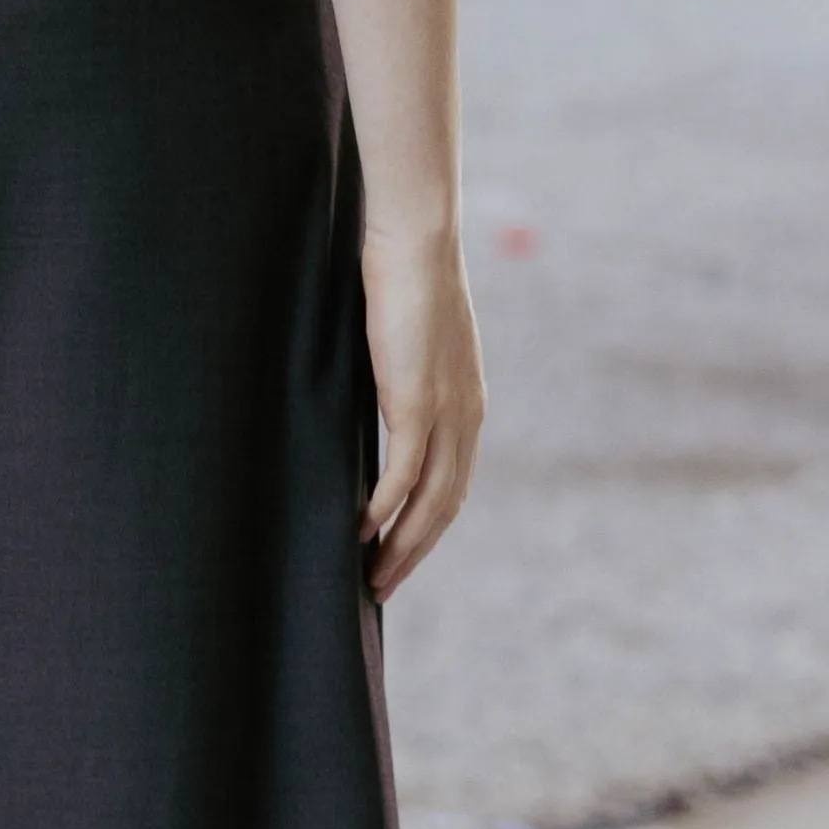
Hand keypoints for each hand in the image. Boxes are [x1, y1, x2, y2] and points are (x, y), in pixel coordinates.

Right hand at [360, 221, 482, 601]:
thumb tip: (374, 408)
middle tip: (382, 587)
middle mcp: (466, 418)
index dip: (427, 529)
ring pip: (429, 501)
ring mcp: (446, 412)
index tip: (399, 555)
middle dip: (414, 552)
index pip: (453, 486)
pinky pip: (405, 473)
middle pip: (446, 507)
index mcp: (467, 406)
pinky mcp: (418, 402)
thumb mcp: (407, 346)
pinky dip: (385, 507)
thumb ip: (400, 383)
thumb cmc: (403, 283)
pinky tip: (361, 528)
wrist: (416, 241)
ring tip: (371, 575)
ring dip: (400, 543)